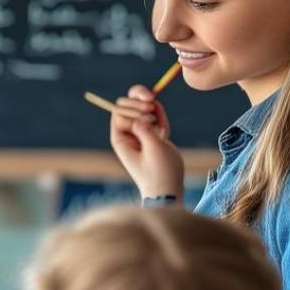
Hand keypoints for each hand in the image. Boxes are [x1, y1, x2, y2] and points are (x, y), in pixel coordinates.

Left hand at [107, 84, 184, 198]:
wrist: (169, 189)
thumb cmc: (159, 172)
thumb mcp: (153, 149)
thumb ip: (145, 129)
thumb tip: (141, 114)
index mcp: (120, 138)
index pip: (120, 111)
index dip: (133, 109)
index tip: (148, 115)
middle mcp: (127, 133)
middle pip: (126, 105)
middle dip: (138, 100)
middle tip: (151, 102)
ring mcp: (140, 132)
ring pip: (141, 107)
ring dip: (151, 107)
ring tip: (159, 123)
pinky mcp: (153, 133)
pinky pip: (154, 115)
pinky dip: (161, 116)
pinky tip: (164, 131)